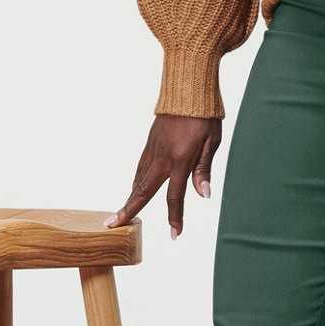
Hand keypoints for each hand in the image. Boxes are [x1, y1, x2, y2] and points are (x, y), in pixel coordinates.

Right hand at [106, 113, 222, 239]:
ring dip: (130, 198)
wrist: (187, 90)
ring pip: (138, 179)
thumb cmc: (204, 116)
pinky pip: (140, 167)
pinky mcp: (150, 143)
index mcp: (180, 160)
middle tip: (112, 225)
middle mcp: (162, 158)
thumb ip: (203, 170)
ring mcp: (153, 150)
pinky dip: (135, 181)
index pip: (175, 196)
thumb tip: (202, 195)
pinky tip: (134, 188)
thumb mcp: (212, 142)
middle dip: (128, 210)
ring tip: (121, 214)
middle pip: (142, 190)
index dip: (175, 217)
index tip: (174, 235)